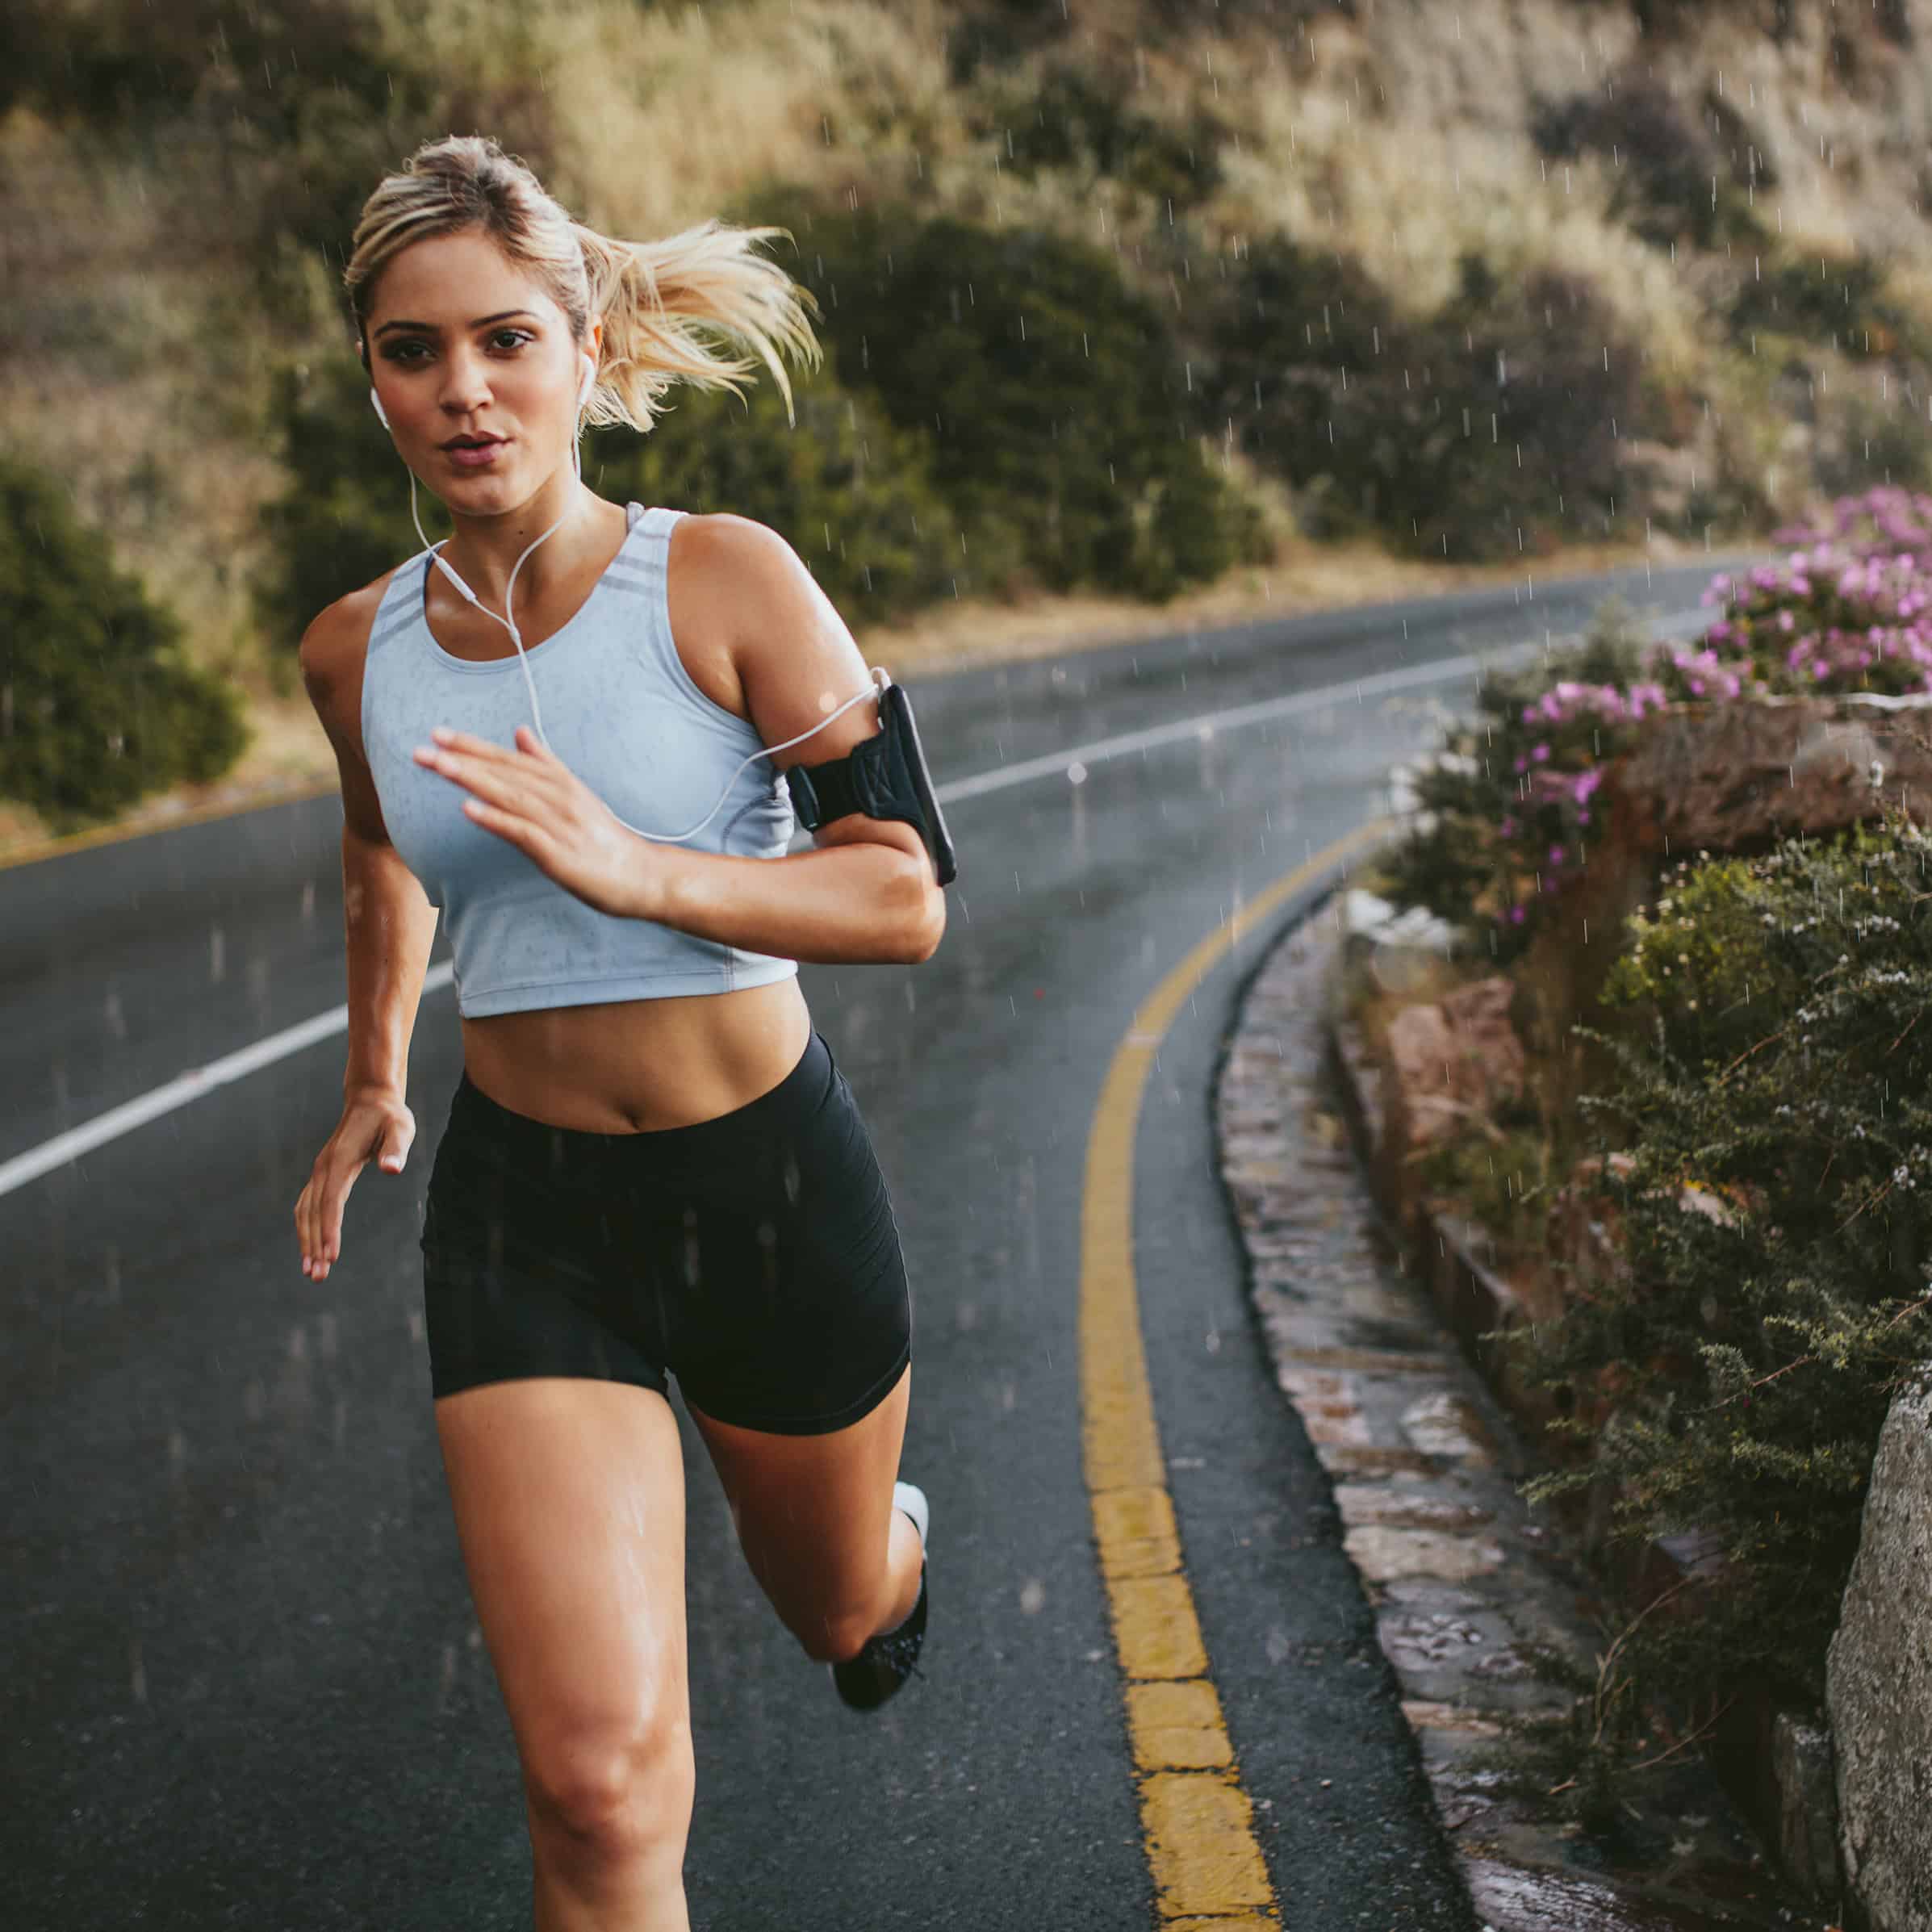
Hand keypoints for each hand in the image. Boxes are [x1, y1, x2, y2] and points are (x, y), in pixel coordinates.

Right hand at [295, 1087, 416, 1280]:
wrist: (371, 1100)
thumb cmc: (390, 1116)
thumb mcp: (401, 1128)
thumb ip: (396, 1148)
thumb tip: (391, 1170)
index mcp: (340, 1160)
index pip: (331, 1202)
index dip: (330, 1229)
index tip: (331, 1255)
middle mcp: (324, 1168)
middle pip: (314, 1212)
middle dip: (314, 1245)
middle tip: (317, 1276)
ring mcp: (320, 1171)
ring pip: (306, 1212)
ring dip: (307, 1241)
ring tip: (312, 1271)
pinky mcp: (323, 1175)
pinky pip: (308, 1206)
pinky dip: (307, 1228)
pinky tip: (311, 1248)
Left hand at [413, 724, 663, 918]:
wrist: (641, 875)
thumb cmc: (605, 838)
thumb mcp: (576, 793)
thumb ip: (547, 763)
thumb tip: (520, 733)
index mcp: (559, 782)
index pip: (509, 759)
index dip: (473, 746)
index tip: (439, 734)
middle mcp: (558, 798)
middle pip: (504, 774)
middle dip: (462, 760)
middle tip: (424, 749)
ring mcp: (559, 825)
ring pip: (510, 796)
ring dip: (473, 780)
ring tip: (440, 767)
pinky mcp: (559, 854)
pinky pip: (523, 833)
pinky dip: (497, 820)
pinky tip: (470, 810)